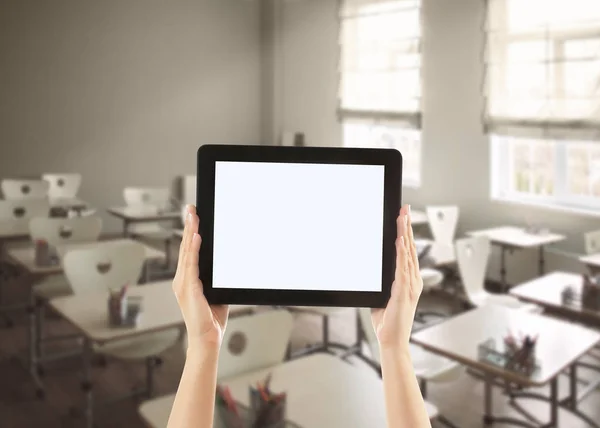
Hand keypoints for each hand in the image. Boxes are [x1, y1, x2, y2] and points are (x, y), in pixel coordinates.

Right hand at [172, 205, 228, 354]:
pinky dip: (194, 248)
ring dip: (190, 232)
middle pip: (185, 247)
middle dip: (188, 226)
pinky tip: (196, 237)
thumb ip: (216, 278)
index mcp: (187, 280)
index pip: (189, 251)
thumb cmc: (211, 318)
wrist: (207, 336)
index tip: (193, 216)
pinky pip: (191, 264)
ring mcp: (183, 283)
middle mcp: (182, 279)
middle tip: (191, 209)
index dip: (189, 232)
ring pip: (187, 251)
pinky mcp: (188, 288)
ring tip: (193, 216)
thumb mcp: (215, 292)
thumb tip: (225, 265)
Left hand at [371, 204, 422, 350]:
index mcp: (409, 281)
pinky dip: (401, 254)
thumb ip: (381, 284)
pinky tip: (400, 241)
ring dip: (404, 235)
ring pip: (407, 254)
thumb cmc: (388, 322)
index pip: (407, 251)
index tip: (403, 217)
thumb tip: (373, 273)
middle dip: (407, 227)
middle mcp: (412, 281)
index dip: (406, 233)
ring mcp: (409, 286)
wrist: (392, 340)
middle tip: (405, 209)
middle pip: (410, 248)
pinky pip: (402, 268)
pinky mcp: (403, 292)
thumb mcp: (383, 296)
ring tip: (402, 218)